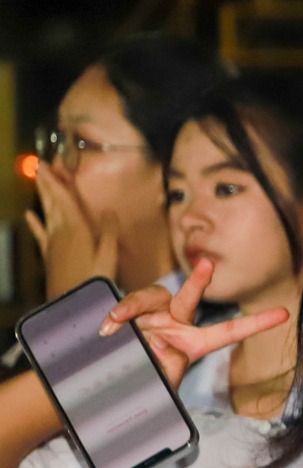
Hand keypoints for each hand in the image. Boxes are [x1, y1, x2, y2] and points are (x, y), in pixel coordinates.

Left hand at [26, 164, 118, 296]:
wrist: (70, 302)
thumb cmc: (92, 280)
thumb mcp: (108, 256)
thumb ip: (107, 232)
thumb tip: (109, 211)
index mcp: (77, 229)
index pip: (64, 198)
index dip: (57, 181)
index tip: (48, 164)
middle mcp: (61, 231)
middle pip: (53, 202)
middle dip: (46, 183)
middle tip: (38, 165)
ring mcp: (53, 242)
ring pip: (46, 213)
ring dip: (42, 196)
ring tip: (37, 181)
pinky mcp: (49, 254)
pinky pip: (40, 233)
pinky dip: (34, 223)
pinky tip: (29, 215)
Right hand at [99, 259, 290, 390]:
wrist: (109, 379)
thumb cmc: (142, 383)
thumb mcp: (162, 390)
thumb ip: (170, 388)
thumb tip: (174, 415)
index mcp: (192, 344)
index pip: (229, 331)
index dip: (256, 323)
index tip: (284, 314)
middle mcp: (175, 323)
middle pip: (189, 298)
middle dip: (198, 280)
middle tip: (207, 264)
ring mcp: (153, 314)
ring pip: (154, 295)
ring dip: (134, 306)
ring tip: (117, 323)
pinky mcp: (131, 311)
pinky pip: (128, 304)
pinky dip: (119, 313)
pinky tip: (109, 328)